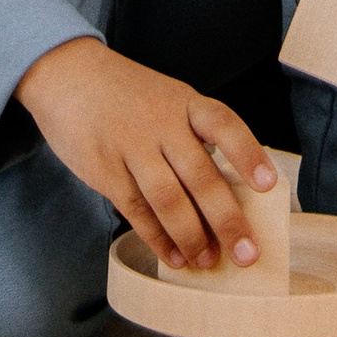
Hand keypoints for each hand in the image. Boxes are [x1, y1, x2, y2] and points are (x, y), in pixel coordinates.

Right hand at [16, 36, 276, 273]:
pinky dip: (158, 238)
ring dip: (192, 236)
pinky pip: (136, 210)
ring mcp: (131, 146)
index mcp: (185, 103)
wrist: (67, 74)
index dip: (248, 154)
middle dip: (226, 219)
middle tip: (247, 254)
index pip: (224, 125)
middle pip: (200, 175)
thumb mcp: (167, 98)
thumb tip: (228, 194)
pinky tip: (174, 256)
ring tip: (207, 262)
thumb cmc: (128, 95)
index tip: (268, 186)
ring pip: (168, 199)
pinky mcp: (104, 169)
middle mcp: (161, 123)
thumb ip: (193, 136)